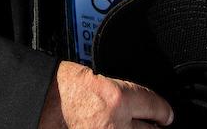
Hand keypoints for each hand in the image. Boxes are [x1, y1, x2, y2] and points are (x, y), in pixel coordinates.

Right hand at [39, 61, 172, 127]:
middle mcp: (114, 125)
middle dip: (151, 126)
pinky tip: (115, 126)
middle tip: (150, 123)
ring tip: (129, 125)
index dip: (163, 111)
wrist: (41, 102)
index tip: (166, 115)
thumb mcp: (99, 82)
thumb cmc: (62, 88)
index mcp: (116, 99)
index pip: (155, 107)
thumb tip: (146, 109)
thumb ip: (124, 96)